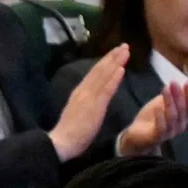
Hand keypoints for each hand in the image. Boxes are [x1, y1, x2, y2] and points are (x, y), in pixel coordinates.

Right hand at [49, 44, 128, 158]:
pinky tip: (121, 69)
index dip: (105, 62)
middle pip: (100, 70)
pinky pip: (106, 89)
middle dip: (112, 56)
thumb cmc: (69, 134)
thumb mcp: (78, 113)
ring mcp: (89, 97)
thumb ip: (85, 104)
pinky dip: (114, 78)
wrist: (61, 143)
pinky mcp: (95, 106)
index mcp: (80, 93)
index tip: (115, 53)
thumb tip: (93, 99)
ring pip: (104, 75)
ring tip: (125, 50)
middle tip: (124, 45)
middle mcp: (84, 90)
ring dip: (115, 62)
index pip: (94, 74)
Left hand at [118, 77, 187, 153]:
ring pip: (172, 117)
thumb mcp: (168, 99)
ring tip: (165, 89)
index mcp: (184, 116)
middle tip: (174, 83)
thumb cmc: (154, 116)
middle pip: (182, 110)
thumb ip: (183, 91)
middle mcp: (180, 125)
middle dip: (179, 96)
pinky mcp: (158, 137)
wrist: (137, 133)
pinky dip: (160, 117)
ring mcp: (170, 132)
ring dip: (170, 102)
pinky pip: (162, 128)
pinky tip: (158, 107)